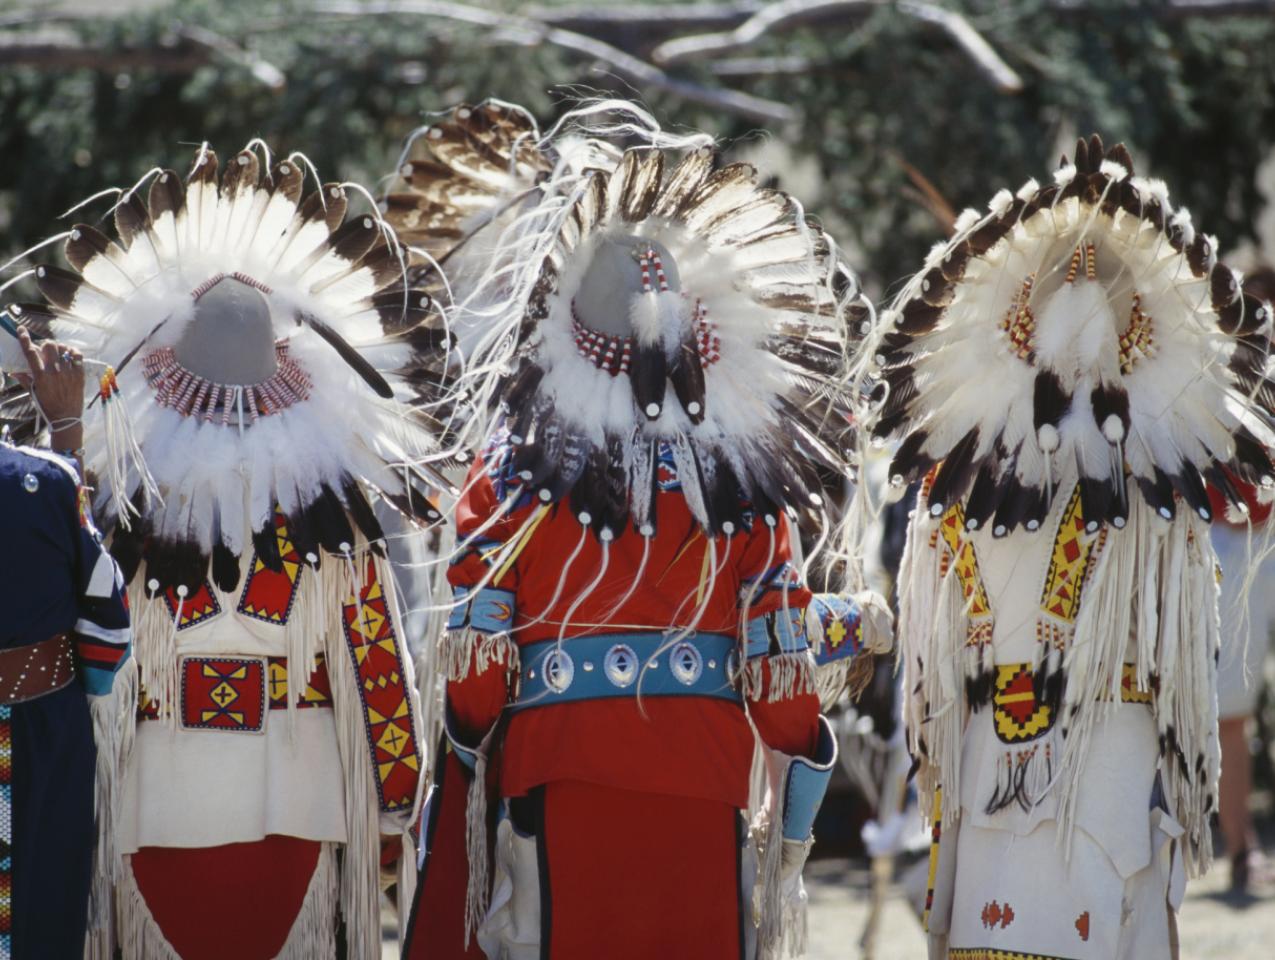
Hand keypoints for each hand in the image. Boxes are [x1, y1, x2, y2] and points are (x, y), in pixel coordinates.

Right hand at [16, 328, 84, 456]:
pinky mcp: (80, 375)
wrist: (66, 418)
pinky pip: (78, 356)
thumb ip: (24, 380)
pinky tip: (70, 354)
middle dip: (46, 345)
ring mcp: (69, 373)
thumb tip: (13, 371)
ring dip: (59, 347)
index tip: (22, 330)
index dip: (25, 339)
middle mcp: (55, 373)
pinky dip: (73, 352)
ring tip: (59, 352)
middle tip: (46, 350)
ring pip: (64, 349)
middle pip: (49, 346)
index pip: (31, 353)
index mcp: (40, 377)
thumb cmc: (47, 406)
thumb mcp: (33, 393)